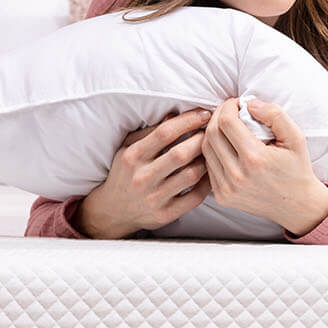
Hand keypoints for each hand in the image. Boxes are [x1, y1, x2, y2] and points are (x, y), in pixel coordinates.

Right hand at [76, 108, 213, 238]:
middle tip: (213, 133)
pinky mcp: (165, 214)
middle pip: (180, 154)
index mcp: (133, 156)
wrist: (114, 210)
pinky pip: (195, 197)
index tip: (204, 114)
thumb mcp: (128, 148)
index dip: (188, 121)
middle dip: (201, 140)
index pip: (164, 133)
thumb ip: (149, 131)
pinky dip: (207, 183)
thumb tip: (175, 114)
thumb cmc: (125, 173)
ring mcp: (154, 197)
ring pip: (191, 175)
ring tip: (213, 152)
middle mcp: (142, 177)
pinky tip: (210, 173)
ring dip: (207, 161)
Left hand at [200, 98, 327, 234]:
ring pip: (205, 149)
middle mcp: (237, 176)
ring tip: (227, 126)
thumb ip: (275, 115)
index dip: (228, 106)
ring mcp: (227, 189)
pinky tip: (226, 145)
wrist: (296, 205)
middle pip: (211, 134)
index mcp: (255, 159)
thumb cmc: (296, 168)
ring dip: (212, 132)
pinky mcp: (222, 197)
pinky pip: (209, 165)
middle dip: (218, 115)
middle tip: (230, 111)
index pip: (226, 122)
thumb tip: (249, 103)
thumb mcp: (295, 137)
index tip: (238, 103)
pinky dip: (213, 151)